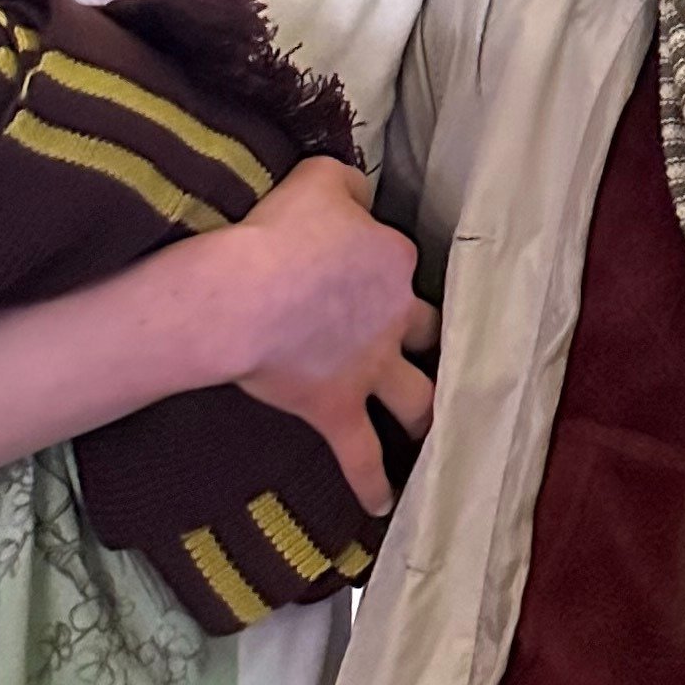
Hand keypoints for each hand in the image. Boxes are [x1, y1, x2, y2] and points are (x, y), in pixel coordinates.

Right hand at [204, 159, 436, 512]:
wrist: (245, 295)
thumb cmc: (278, 232)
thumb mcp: (320, 180)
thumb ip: (349, 186)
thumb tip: (359, 198)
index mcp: (394, 261)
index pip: (401, 264)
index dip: (385, 269)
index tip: (366, 272)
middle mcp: (395, 317)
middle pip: (427, 332)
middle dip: (433, 344)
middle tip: (439, 356)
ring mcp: (370, 369)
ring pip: (416, 399)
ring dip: (427, 415)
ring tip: (435, 432)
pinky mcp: (336, 410)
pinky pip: (361, 456)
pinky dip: (372, 484)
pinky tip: (383, 505)